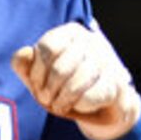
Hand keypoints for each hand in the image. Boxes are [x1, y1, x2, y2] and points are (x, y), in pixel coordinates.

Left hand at [13, 22, 140, 139]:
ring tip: (59, 106)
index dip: (37, 72)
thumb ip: (25, 64)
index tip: (36, 86)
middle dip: (47, 91)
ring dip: (61, 101)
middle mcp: (91, 41)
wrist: (102, 105)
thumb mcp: (41, 76)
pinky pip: (89, 96)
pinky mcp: (116, 83)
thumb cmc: (66, 86)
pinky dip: (78, 106)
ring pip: (75, 83)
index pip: (48, 47)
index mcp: (70, 33)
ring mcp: (106, 61)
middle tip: (46, 100)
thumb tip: (24, 53)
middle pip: (60, 69)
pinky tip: (77, 106)